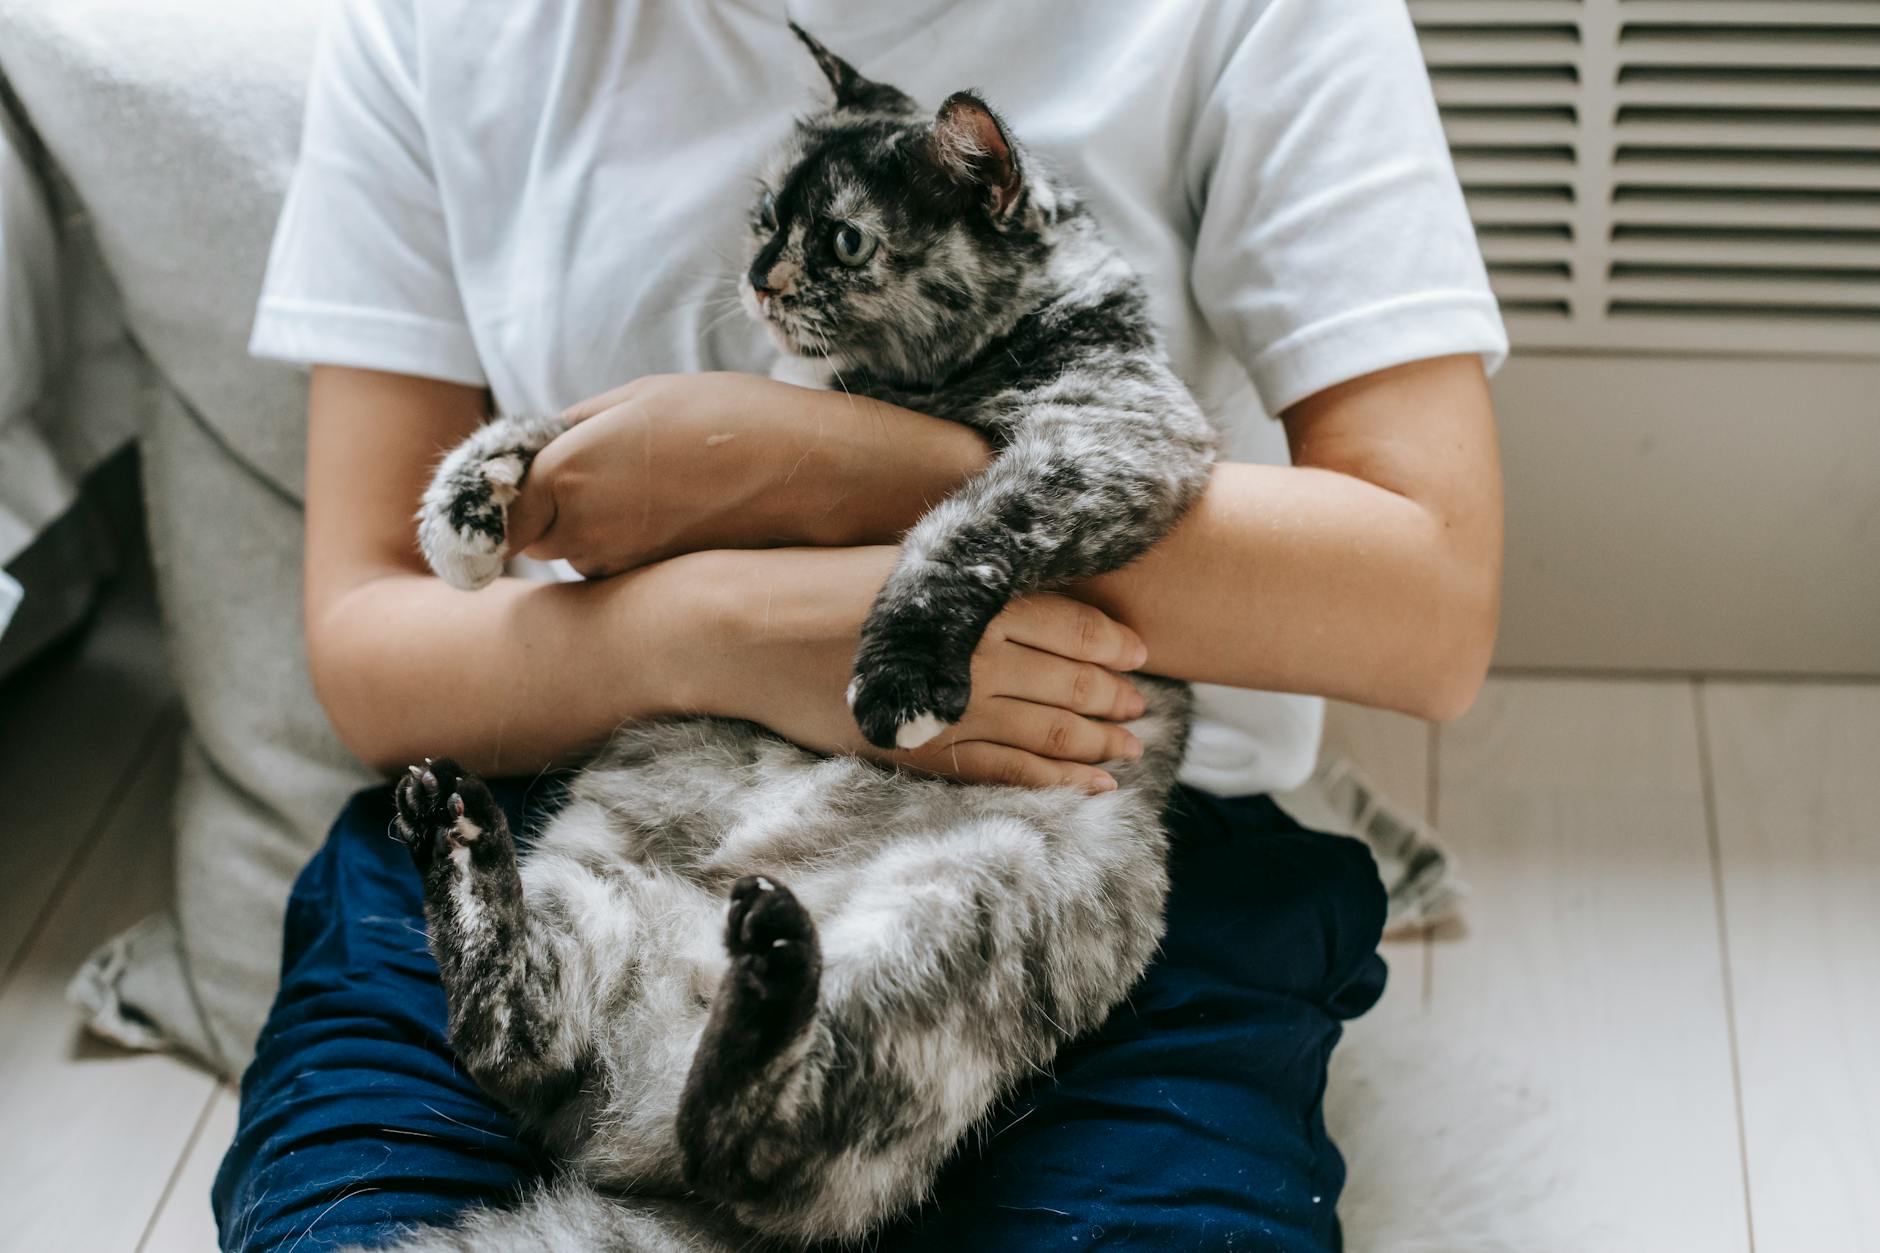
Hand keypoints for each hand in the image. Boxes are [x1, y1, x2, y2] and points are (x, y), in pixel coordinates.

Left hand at [508, 373, 988, 576]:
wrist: (837, 486)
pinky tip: (701, 522)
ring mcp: (626, 582)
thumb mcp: (641, 398)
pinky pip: (632, 575)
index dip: (499, 493)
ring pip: (587, 552)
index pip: (487, 508)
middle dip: (561, 503)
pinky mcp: (663, 601)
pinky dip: (651, 552)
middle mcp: (583, 546)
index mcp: (567, 481)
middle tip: (629, 467)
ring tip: (680, 491)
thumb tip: (519, 462)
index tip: (513, 491)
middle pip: (539, 529)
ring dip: (612, 527)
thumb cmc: (741, 426)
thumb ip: (566, 433)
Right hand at [671, 546, 1147, 791]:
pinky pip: (1008, 773)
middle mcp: (977, 657)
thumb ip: (968, 580)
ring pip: (1051, 732)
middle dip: (1115, 698)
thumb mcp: (904, 562)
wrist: (745, 630)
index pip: (1073, 624)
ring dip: (1099, 742)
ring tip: (1132, 748)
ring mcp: (954, 709)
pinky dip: (1058, 781)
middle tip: (1144, 709)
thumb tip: (1026, 586)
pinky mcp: (925, 749)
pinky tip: (1094, 788)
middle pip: (1073, 681)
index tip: (1142, 654)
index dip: (1115, 643)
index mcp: (974, 600)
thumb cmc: (816, 583)